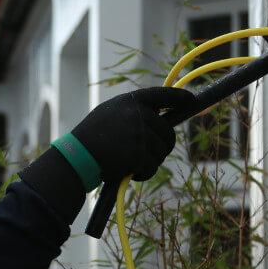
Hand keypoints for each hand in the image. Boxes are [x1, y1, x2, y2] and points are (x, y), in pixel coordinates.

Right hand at [72, 87, 194, 181]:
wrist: (76, 156)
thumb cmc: (91, 138)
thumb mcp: (110, 114)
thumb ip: (133, 112)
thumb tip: (162, 120)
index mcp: (129, 100)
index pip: (162, 94)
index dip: (179, 97)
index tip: (191, 100)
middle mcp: (136, 113)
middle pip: (168, 132)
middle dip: (163, 146)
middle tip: (148, 155)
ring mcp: (138, 133)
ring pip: (162, 151)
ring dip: (150, 161)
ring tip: (129, 162)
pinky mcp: (138, 153)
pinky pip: (152, 167)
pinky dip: (144, 174)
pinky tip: (128, 172)